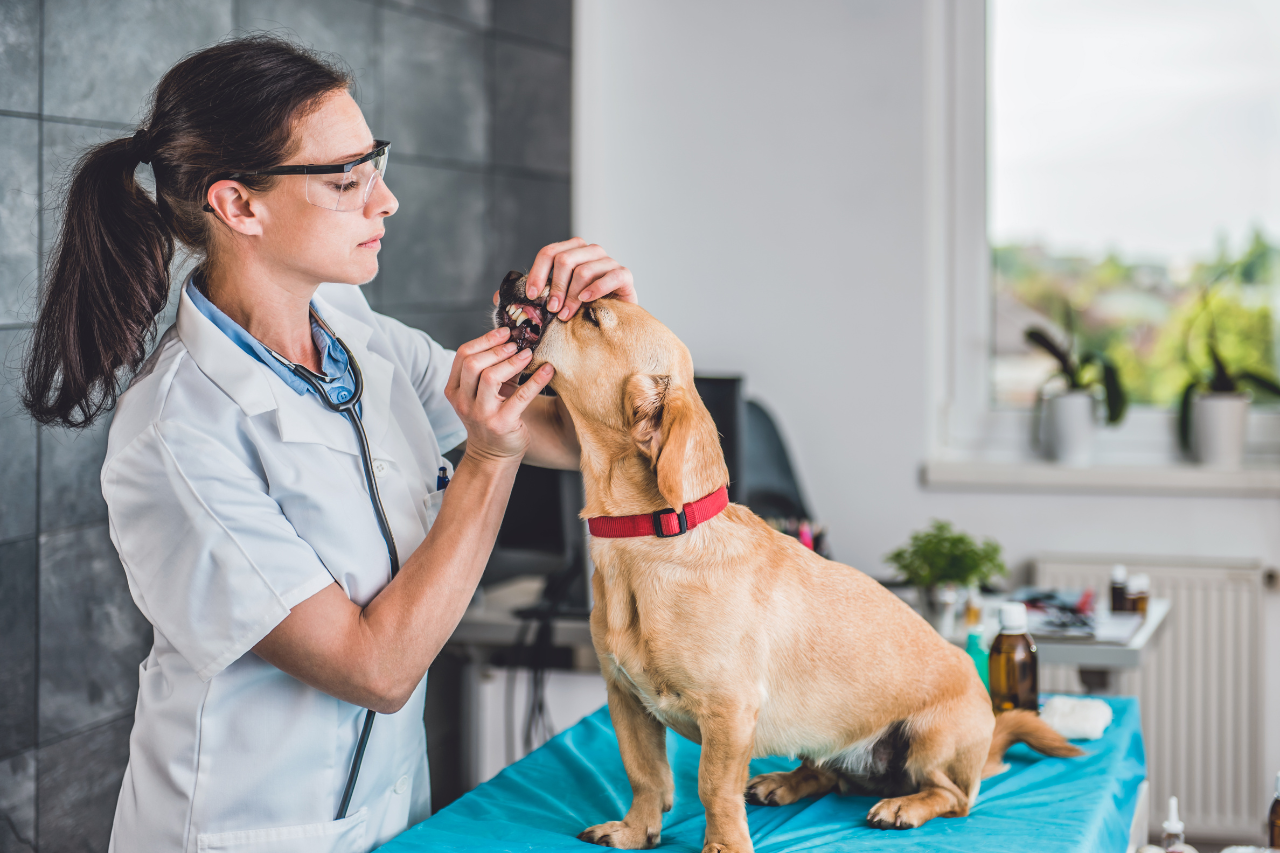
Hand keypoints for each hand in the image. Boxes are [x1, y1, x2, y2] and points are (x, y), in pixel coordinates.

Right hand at [444, 326, 554, 462]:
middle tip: (516, 344)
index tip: (504, 333)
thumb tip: (514, 339)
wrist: (493, 455)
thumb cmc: (491, 417)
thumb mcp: (484, 393)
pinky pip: (520, 397)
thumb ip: (492, 369)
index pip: (462, 356)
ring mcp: (481, 414)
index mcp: (455, 390)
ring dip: (512, 362)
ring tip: (528, 354)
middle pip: (473, 364)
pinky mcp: (502, 424)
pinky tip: (548, 370)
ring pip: (490, 378)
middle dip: (496, 349)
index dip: (484, 340)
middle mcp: (463, 402)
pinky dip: (535, 381)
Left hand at [510, 237, 636, 321]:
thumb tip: (498, 297)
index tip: (533, 296)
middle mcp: (589, 252)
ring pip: (584, 269)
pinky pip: (611, 276)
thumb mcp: (552, 302)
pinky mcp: (624, 275)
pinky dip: (596, 289)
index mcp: (570, 252)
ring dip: (572, 295)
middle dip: (555, 287)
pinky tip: (586, 301)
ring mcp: (608, 262)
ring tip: (566, 315)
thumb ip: (529, 297)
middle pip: (565, 259)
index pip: (549, 252)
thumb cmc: (580, 310)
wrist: (614, 322)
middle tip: (552, 310)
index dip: (538, 273)